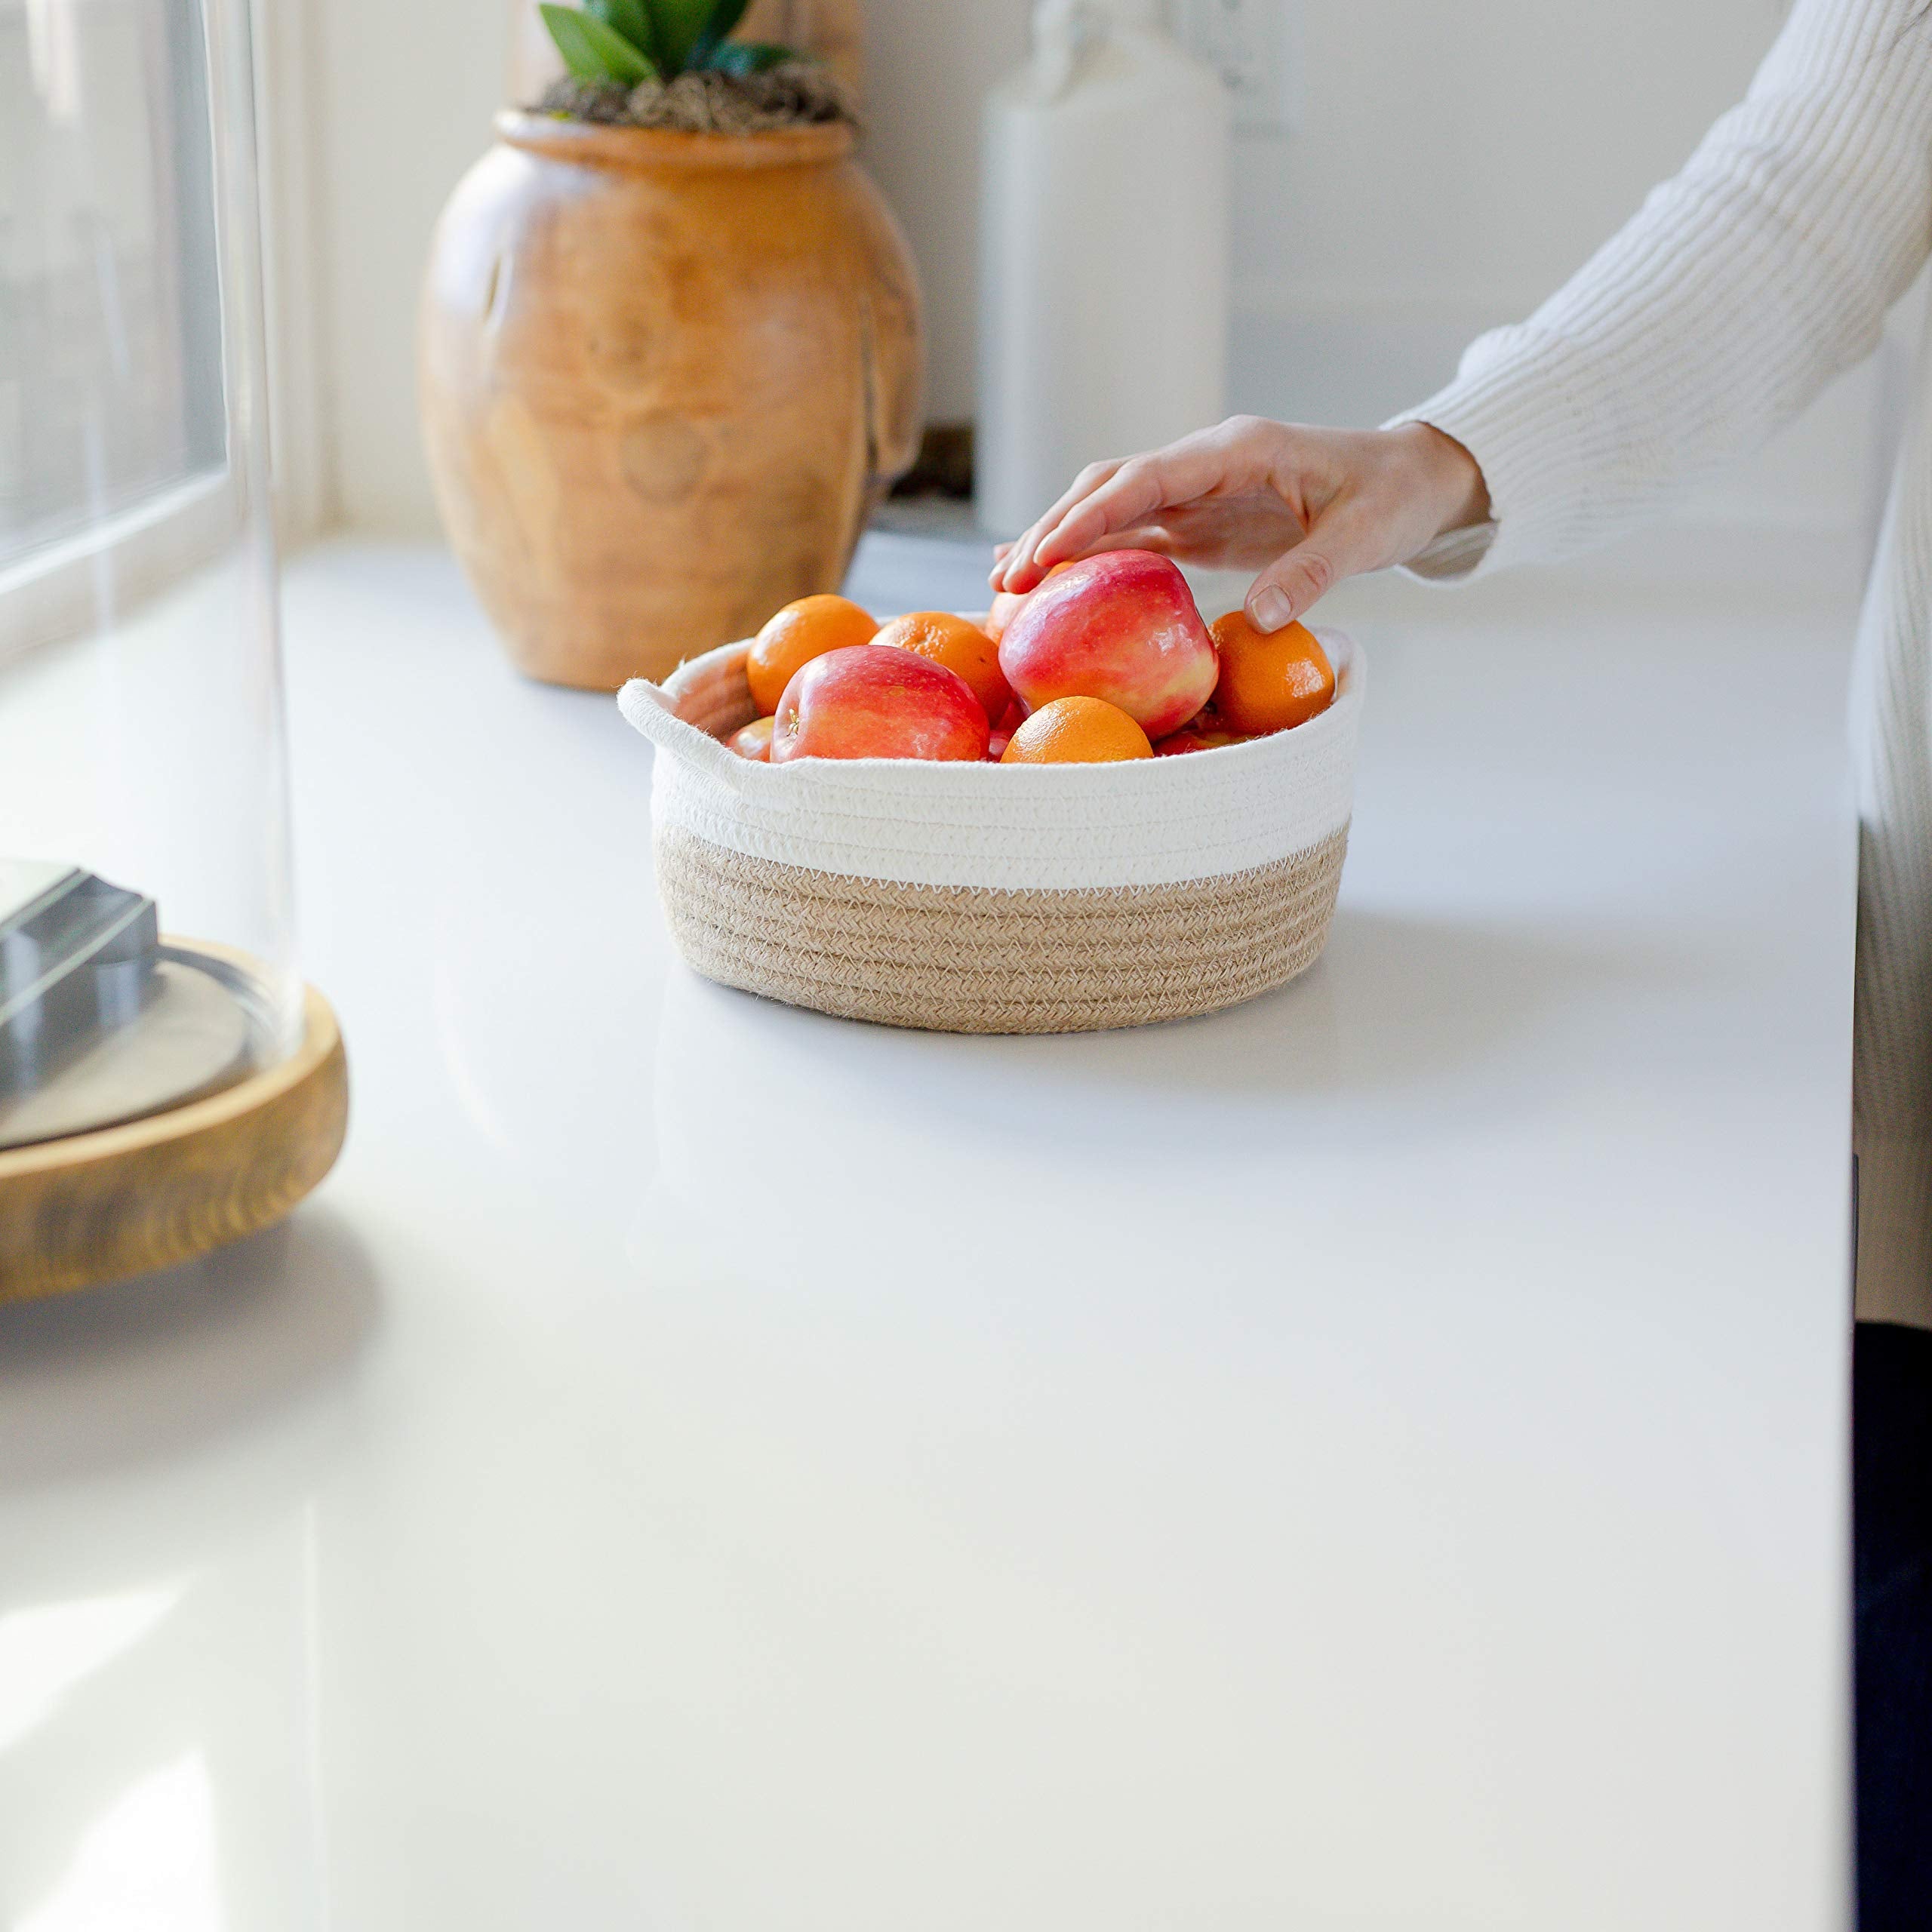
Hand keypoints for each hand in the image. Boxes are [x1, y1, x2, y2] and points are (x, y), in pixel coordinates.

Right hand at [989, 417, 1490, 631]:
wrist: (1410, 480)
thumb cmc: (1392, 498)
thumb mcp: (1364, 535)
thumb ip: (1312, 571)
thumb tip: (1258, 622)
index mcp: (1236, 451)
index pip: (1143, 478)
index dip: (1088, 516)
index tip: (1044, 554)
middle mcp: (1203, 465)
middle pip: (1108, 487)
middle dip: (1053, 530)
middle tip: (1007, 584)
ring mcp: (1196, 492)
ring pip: (1109, 509)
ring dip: (1058, 542)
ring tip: (1005, 586)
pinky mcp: (1199, 523)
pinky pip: (1131, 535)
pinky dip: (1087, 557)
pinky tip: (1048, 584)